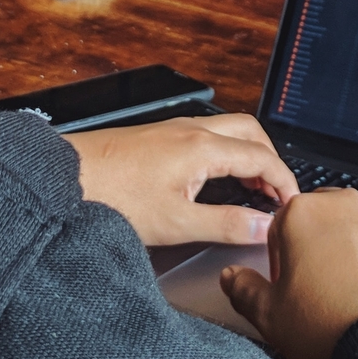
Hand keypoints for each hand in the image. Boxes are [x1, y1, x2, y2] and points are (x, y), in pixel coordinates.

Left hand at [64, 114, 297, 245]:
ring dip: (248, 154)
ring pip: (227, 130)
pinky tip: (215, 180)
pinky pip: (207, 136)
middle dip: (271, 160)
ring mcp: (174, 130)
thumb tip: (263, 228)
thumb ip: (225, 224)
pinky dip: (225, 153)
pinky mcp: (158, 137)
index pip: (262, 156)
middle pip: (250, 132)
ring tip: (252, 189)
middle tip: (277, 193)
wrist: (64, 177)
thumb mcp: (176, 222)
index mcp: (202, 147)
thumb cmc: (112, 196)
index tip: (293, 205)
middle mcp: (191, 130)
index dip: (285, 181)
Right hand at [220, 188, 357, 358]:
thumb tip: (233, 278)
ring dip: (353, 256)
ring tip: (354, 299)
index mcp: (303, 214)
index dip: (282, 261)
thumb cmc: (335, 327)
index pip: (280, 226)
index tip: (289, 286)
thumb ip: (245, 290)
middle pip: (322, 223)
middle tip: (321, 292)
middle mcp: (345, 207)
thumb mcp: (272, 317)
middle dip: (318, 250)